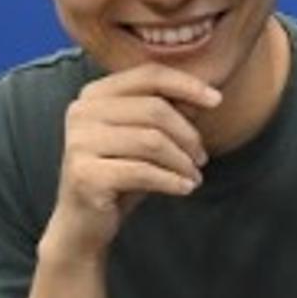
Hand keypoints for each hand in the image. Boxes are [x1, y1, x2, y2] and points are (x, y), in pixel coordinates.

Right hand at [42, 64, 222, 261]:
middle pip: (155, 109)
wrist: (84, 222)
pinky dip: (172, 180)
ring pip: (152, 141)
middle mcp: (81, 112)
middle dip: (188, 135)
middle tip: (201, 159)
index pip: (148, 75)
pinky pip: (143, 172)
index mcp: (94, 94)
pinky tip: (185, 188)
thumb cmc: (121, 174)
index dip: (187, 85)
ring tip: (194, 176)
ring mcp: (79, 143)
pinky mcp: (85, 175)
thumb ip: (168, 112)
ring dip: (182, 161)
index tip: (217, 100)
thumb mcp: (146, 138)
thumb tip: (207, 94)